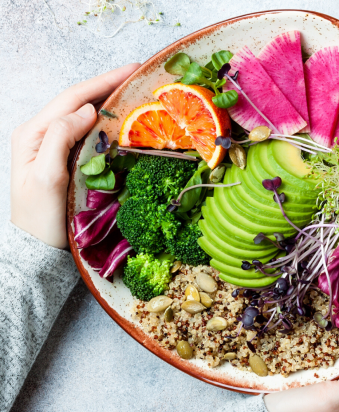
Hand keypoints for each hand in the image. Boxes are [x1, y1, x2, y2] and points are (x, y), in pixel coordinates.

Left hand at [10, 64, 139, 247]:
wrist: (36, 248)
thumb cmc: (40, 218)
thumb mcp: (46, 178)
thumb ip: (60, 139)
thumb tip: (87, 111)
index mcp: (34, 133)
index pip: (73, 98)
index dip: (103, 82)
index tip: (132, 70)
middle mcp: (42, 134)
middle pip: (79, 100)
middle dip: (109, 85)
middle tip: (140, 75)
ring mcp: (54, 146)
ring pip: (85, 113)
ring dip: (110, 100)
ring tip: (136, 91)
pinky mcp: (67, 158)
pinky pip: (89, 131)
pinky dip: (108, 121)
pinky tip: (124, 119)